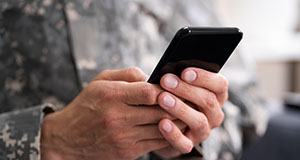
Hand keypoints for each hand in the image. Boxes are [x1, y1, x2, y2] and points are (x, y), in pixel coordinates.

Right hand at [41, 68, 185, 159]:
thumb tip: (152, 77)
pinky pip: (157, 143)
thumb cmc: (87, 105)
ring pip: (162, 129)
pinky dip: (168, 134)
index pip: (149, 92)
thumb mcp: (100, 81)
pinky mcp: (128, 152)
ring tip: (185, 112)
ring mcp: (124, 137)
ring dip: (177, 120)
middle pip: (160, 111)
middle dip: (177, 105)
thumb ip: (128, 75)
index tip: (172, 87)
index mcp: (111, 96)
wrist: (67, 138)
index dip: (165, 89)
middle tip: (188, 99)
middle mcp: (118, 118)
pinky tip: (172, 126)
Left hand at [154, 68, 227, 157]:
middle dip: (186, 89)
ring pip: (199, 121)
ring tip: (162, 99)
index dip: (204, 77)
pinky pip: (184, 143)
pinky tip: (162, 123)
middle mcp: (213, 114)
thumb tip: (165, 69)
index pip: (219, 85)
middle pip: (208, 100)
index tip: (184, 71)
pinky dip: (173, 134)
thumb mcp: (175, 85)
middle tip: (166, 80)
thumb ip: (175, 76)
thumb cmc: (171, 97)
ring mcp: (203, 131)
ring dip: (180, 108)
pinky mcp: (188, 145)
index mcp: (215, 96)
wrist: (161, 126)